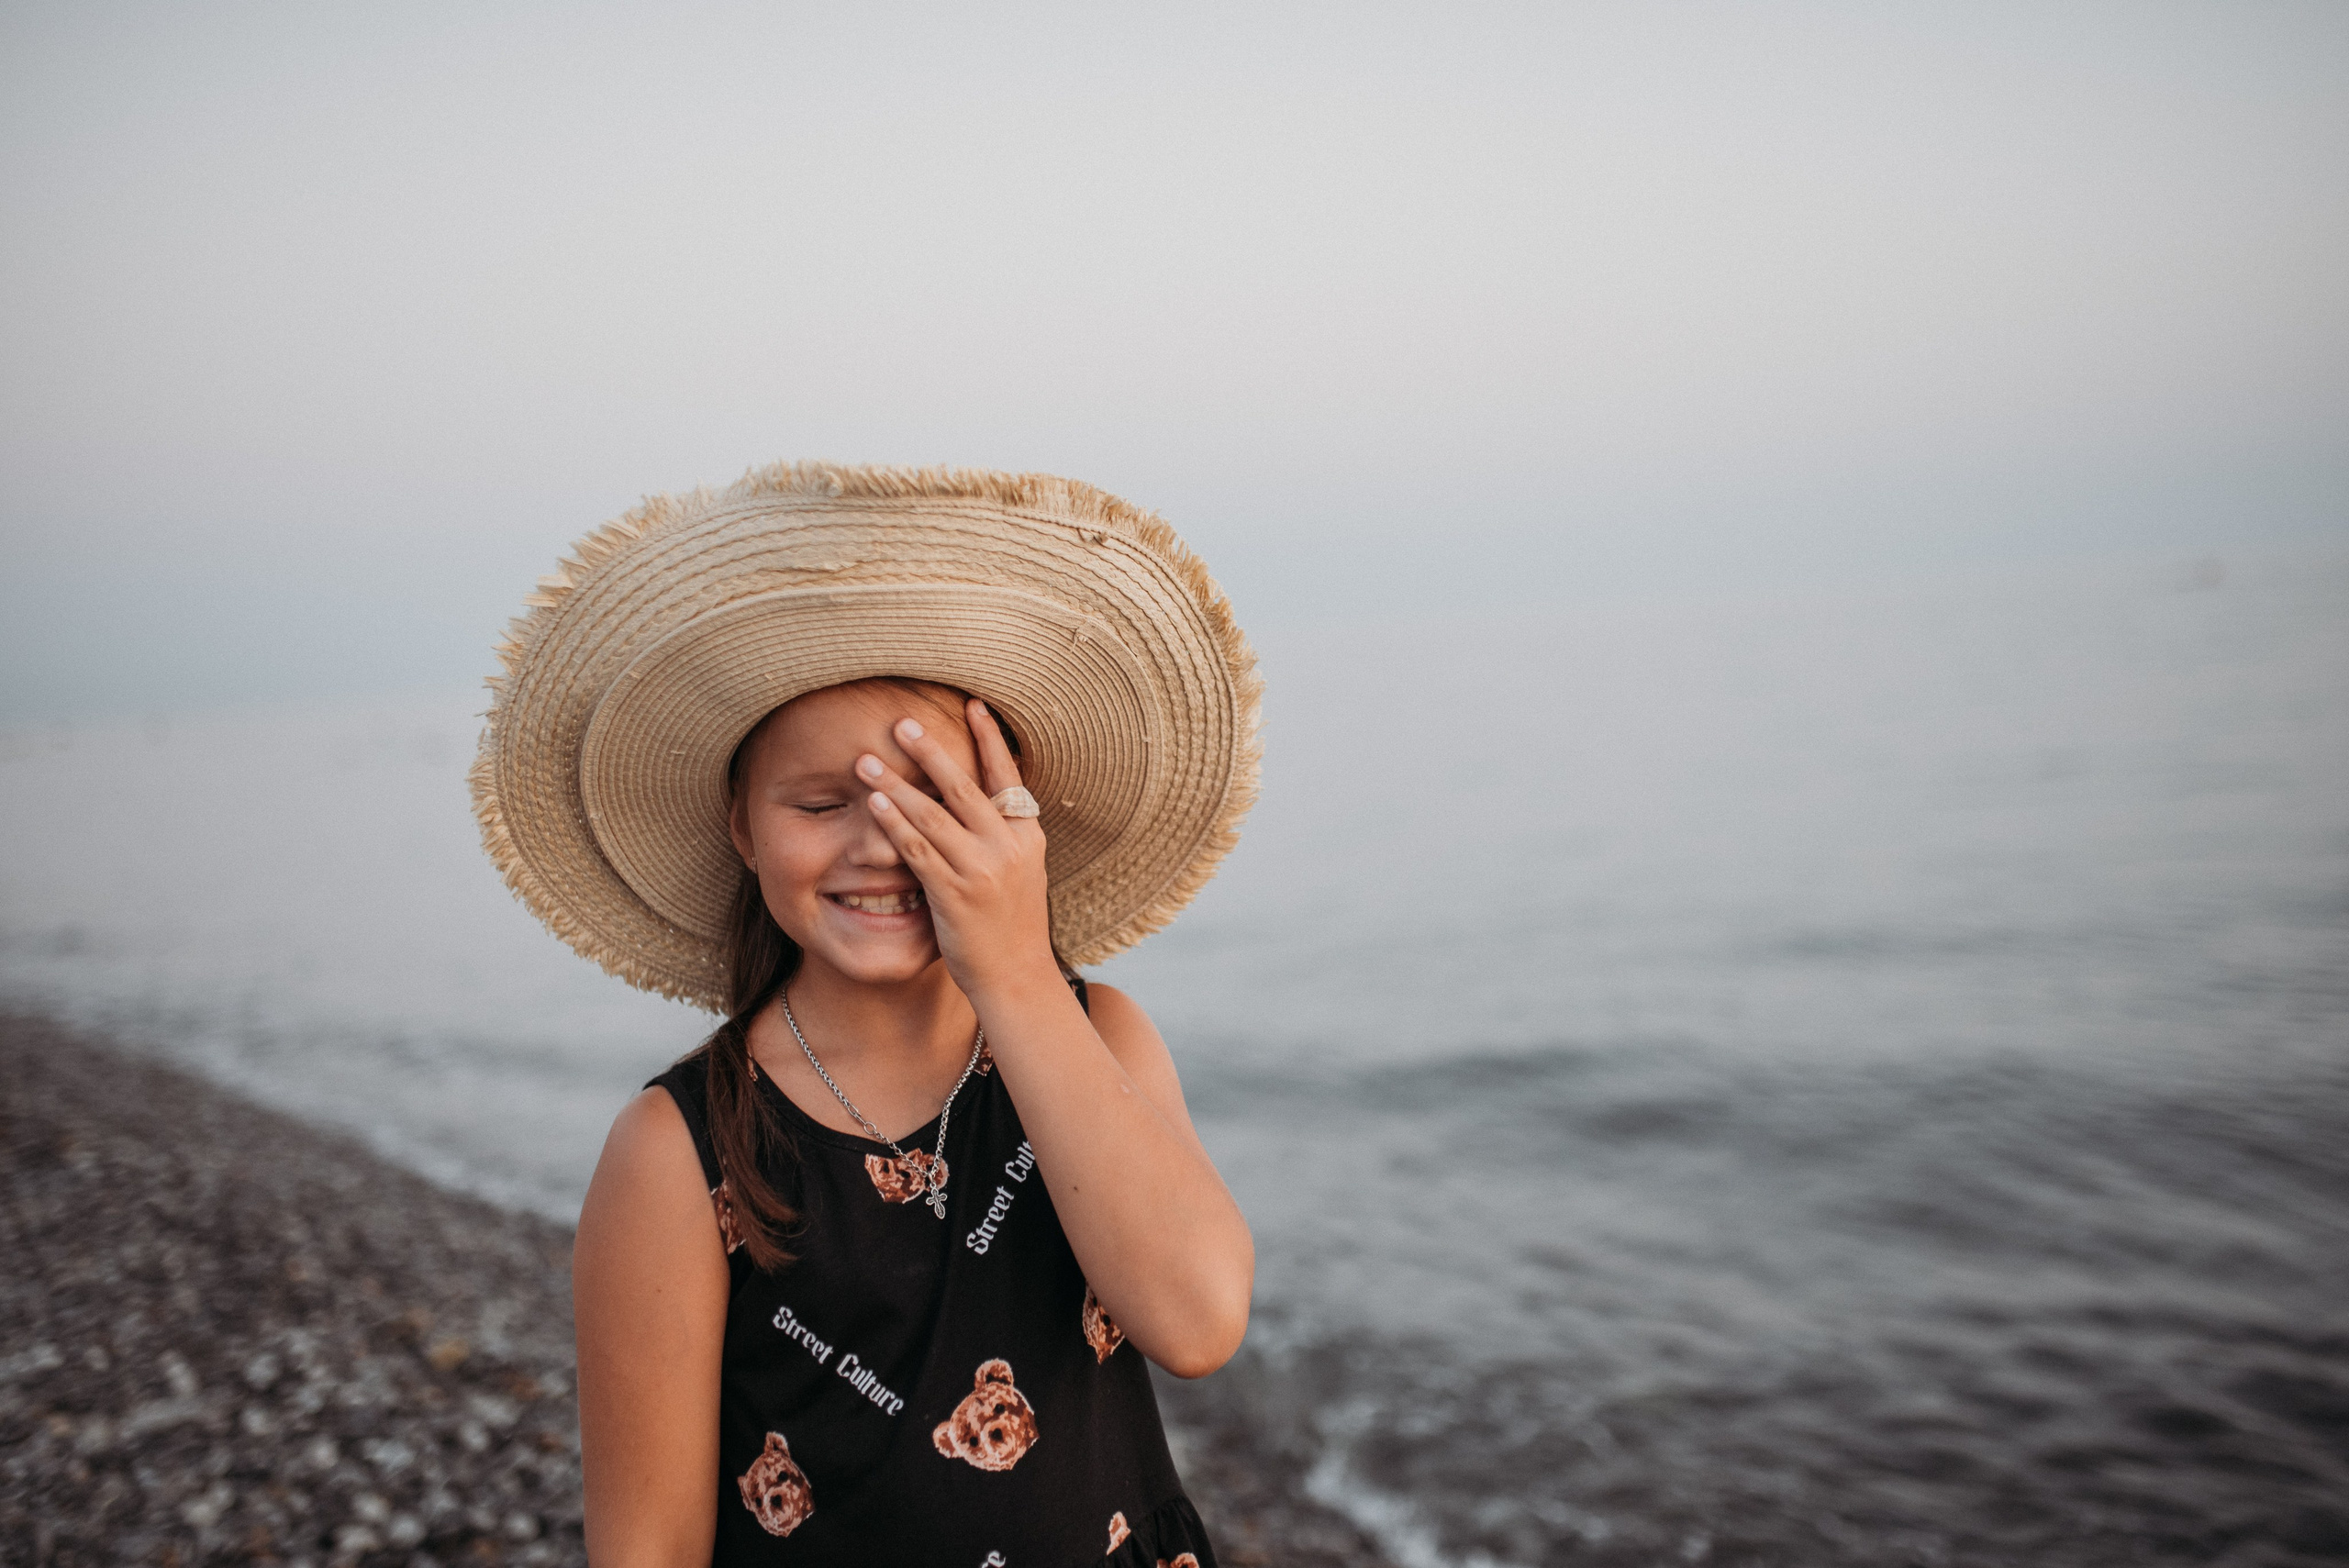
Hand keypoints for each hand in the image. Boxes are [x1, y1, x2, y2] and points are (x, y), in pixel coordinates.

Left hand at [856, 699, 1058, 1001]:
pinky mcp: (954, 893)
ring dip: (895, 784)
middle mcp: (1007, 846)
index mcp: (1027, 836)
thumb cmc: (1012, 928)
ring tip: (866, 762)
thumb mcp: (1022, 874)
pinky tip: (873, 805)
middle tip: (901, 722)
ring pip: (933, 814)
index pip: (1008, 776)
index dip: (990, 739)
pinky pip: (918, 850)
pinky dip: (894, 824)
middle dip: (929, 751)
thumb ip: (1002, 838)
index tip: (974, 704)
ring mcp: (982, 869)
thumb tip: (980, 803)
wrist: (1017, 978)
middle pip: (963, 786)